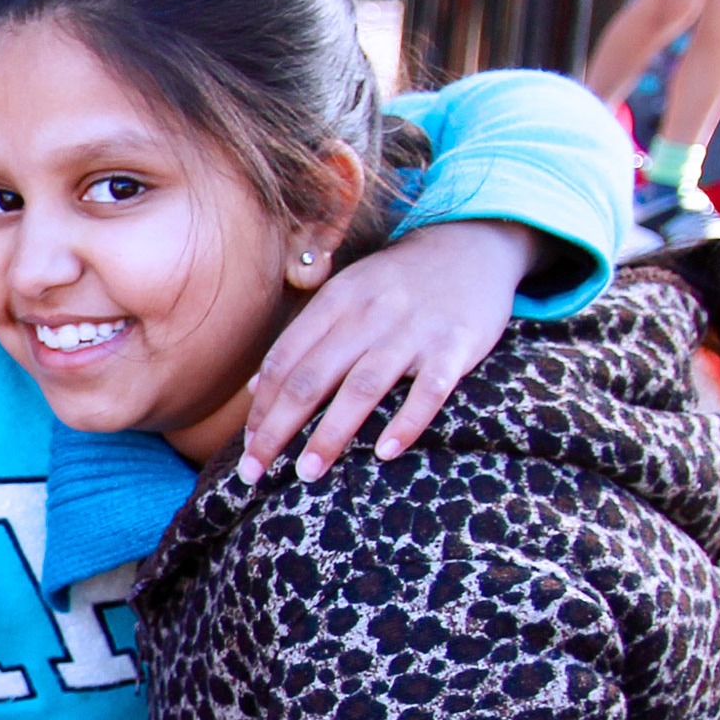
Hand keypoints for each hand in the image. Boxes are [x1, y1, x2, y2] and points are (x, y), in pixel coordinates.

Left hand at [239, 219, 539, 483]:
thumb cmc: (398, 284)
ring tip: (306, 473)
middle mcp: (368, 314)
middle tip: (253, 472)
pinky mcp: (456, 345)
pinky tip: (385, 454)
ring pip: (361, 387)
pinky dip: (407, 422)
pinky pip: (429, 390)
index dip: (261, 406)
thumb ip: (302, 338)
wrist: (473, 245)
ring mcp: (413, 330)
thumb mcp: (345, 295)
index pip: (285, 359)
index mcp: (336, 300)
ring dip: (330, 434)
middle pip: (311, 378)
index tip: (245, 446)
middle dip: (277, 429)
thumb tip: (256, 389)